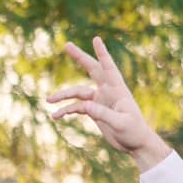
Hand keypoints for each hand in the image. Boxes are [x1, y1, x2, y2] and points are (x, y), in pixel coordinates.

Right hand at [49, 37, 171, 170]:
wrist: (135, 144)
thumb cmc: (133, 131)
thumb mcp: (120, 123)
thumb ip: (102, 113)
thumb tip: (84, 105)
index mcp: (117, 90)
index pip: (108, 68)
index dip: (102, 54)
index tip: (96, 39)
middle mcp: (108, 91)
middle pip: (91, 70)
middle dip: (79, 57)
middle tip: (66, 45)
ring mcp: (100, 100)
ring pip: (77, 92)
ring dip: (63, 95)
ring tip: (48, 100)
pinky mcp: (94, 110)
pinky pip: (76, 107)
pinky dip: (65, 110)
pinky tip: (55, 117)